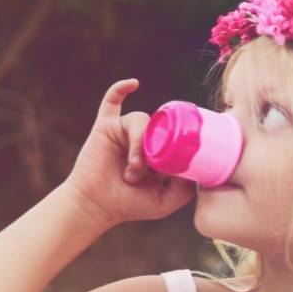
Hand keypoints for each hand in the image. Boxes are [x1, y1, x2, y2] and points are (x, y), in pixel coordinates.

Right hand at [64, 80, 193, 227]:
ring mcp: (123, 131)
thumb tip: (195, 166)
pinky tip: (132, 84)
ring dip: (138, 145)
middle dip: (156, 150)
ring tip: (133, 168)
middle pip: (159, 128)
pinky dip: (120, 89)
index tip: (183, 158)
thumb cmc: (128, 205)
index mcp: (158, 153)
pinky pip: (112, 101)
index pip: (175, 137)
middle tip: (150, 172)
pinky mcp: (105, 127)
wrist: (97, 207)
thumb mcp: (166, 201)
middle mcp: (142, 139)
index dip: (181, 144)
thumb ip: (185, 188)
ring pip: (140, 121)